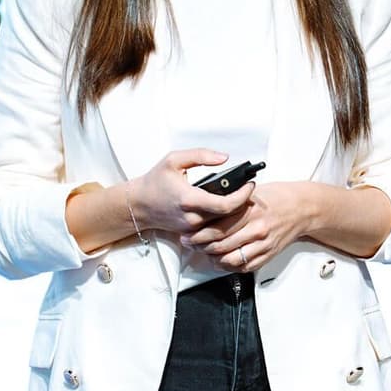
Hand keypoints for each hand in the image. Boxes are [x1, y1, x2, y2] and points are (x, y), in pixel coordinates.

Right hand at [126, 149, 254, 235]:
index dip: (242, 196)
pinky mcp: (192, 234)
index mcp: (189, 199)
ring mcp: (192, 229)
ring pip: (224, 227)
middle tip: (250, 191)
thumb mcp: (174, 159)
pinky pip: (215, 232)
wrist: (139, 204)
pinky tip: (230, 210)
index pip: (225, 205)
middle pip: (229, 218)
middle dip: (244, 205)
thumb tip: (224, 157)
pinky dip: (225, 222)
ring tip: (243, 199)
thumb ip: (201, 155)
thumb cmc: (155, 181)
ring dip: (237, 215)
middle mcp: (192, 218)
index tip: (250, 185)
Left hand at [185, 181, 319, 272]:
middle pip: (220, 244)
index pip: (217, 225)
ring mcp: (262, 244)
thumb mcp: (251, 194)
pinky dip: (228, 266)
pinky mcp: (267, 255)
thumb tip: (206, 211)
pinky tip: (220, 260)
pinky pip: (243, 266)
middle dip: (199, 246)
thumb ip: (231, 204)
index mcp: (250, 211)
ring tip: (203, 252)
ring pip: (229, 259)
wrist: (302, 209)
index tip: (188, 232)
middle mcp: (256, 229)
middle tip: (189, 243)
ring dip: (212, 258)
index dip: (198, 232)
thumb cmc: (276, 198)